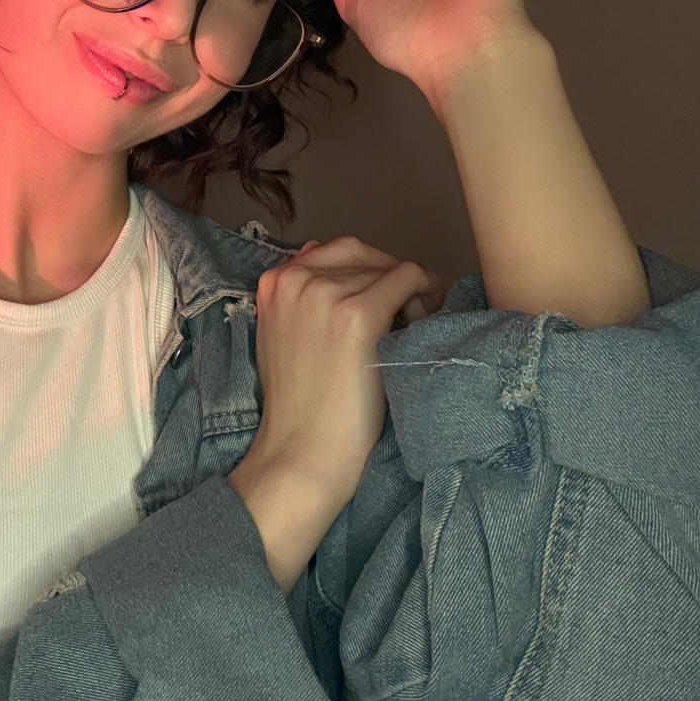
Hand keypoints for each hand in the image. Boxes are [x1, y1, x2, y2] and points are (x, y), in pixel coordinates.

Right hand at [252, 235, 446, 498]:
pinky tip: (426, 319)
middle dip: (389, 275)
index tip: (383, 297)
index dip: (366, 272)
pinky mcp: (359, 314)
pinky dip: (426, 291)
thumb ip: (296, 296)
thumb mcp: (280, 336)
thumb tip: (318, 251)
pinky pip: (408, 278)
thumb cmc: (297, 404)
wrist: (303, 449)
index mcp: (274, 281)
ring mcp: (326, 294)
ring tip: (416, 323)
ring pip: (387, 268)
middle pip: (362, 254)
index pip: (332, 251)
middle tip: (409, 305)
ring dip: (408, 290)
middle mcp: (296, 279)